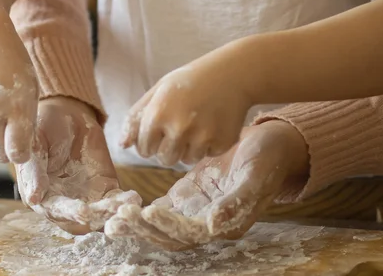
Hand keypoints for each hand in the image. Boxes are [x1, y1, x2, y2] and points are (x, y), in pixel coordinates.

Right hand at [0, 17, 38, 163]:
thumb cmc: (12, 60)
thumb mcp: (31, 88)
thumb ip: (28, 120)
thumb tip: (23, 149)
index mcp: (16, 107)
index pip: (17, 153)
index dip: (23, 155)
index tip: (26, 148)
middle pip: (0, 155)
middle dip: (8, 150)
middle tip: (15, 134)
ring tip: (2, 120)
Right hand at [17, 97, 141, 234]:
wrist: (67, 114)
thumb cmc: (45, 127)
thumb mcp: (36, 144)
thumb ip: (34, 171)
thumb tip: (35, 198)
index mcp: (40, 195)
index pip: (54, 210)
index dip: (68, 213)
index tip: (83, 212)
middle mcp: (62, 203)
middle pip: (79, 220)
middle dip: (96, 217)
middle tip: (111, 210)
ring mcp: (84, 198)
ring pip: (99, 215)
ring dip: (113, 213)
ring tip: (126, 205)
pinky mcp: (104, 189)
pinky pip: (114, 202)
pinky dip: (123, 202)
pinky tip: (133, 198)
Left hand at [105, 121, 308, 249]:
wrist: (271, 145)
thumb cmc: (268, 159)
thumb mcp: (256, 177)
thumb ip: (237, 202)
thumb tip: (213, 226)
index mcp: (225, 224)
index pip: (189, 235)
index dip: (167, 228)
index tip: (147, 212)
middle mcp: (208, 224)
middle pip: (169, 237)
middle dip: (142, 231)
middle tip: (117, 221)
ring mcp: (195, 212)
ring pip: (160, 228)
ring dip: (136, 226)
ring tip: (111, 220)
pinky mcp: (186, 198)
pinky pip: (159, 211)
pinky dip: (140, 212)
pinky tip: (119, 205)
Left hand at [121, 43, 256, 165]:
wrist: (232, 74)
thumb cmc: (189, 81)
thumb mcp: (158, 91)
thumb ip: (136, 118)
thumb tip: (122, 145)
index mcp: (158, 114)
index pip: (143, 149)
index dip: (149, 142)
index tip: (159, 131)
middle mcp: (179, 129)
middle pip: (164, 160)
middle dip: (167, 149)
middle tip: (178, 129)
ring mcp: (202, 138)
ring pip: (186, 160)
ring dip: (188, 148)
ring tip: (196, 125)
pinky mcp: (222, 143)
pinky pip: (207, 155)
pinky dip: (208, 145)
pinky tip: (212, 124)